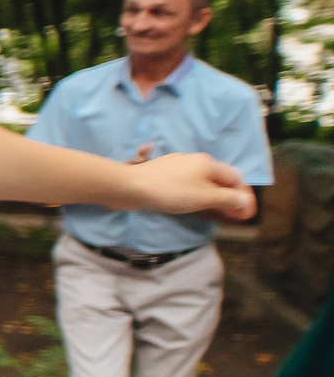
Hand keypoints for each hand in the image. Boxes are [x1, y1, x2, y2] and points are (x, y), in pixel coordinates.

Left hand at [131, 153, 255, 221]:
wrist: (130, 186)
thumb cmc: (170, 191)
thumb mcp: (203, 197)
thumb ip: (227, 199)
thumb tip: (247, 200)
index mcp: (208, 163)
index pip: (235, 177)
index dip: (242, 196)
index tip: (243, 214)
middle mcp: (195, 160)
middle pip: (219, 179)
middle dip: (228, 197)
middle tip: (231, 216)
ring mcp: (177, 166)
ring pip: (202, 181)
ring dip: (212, 196)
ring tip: (214, 212)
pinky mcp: (163, 173)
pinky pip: (187, 183)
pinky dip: (195, 194)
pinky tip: (191, 204)